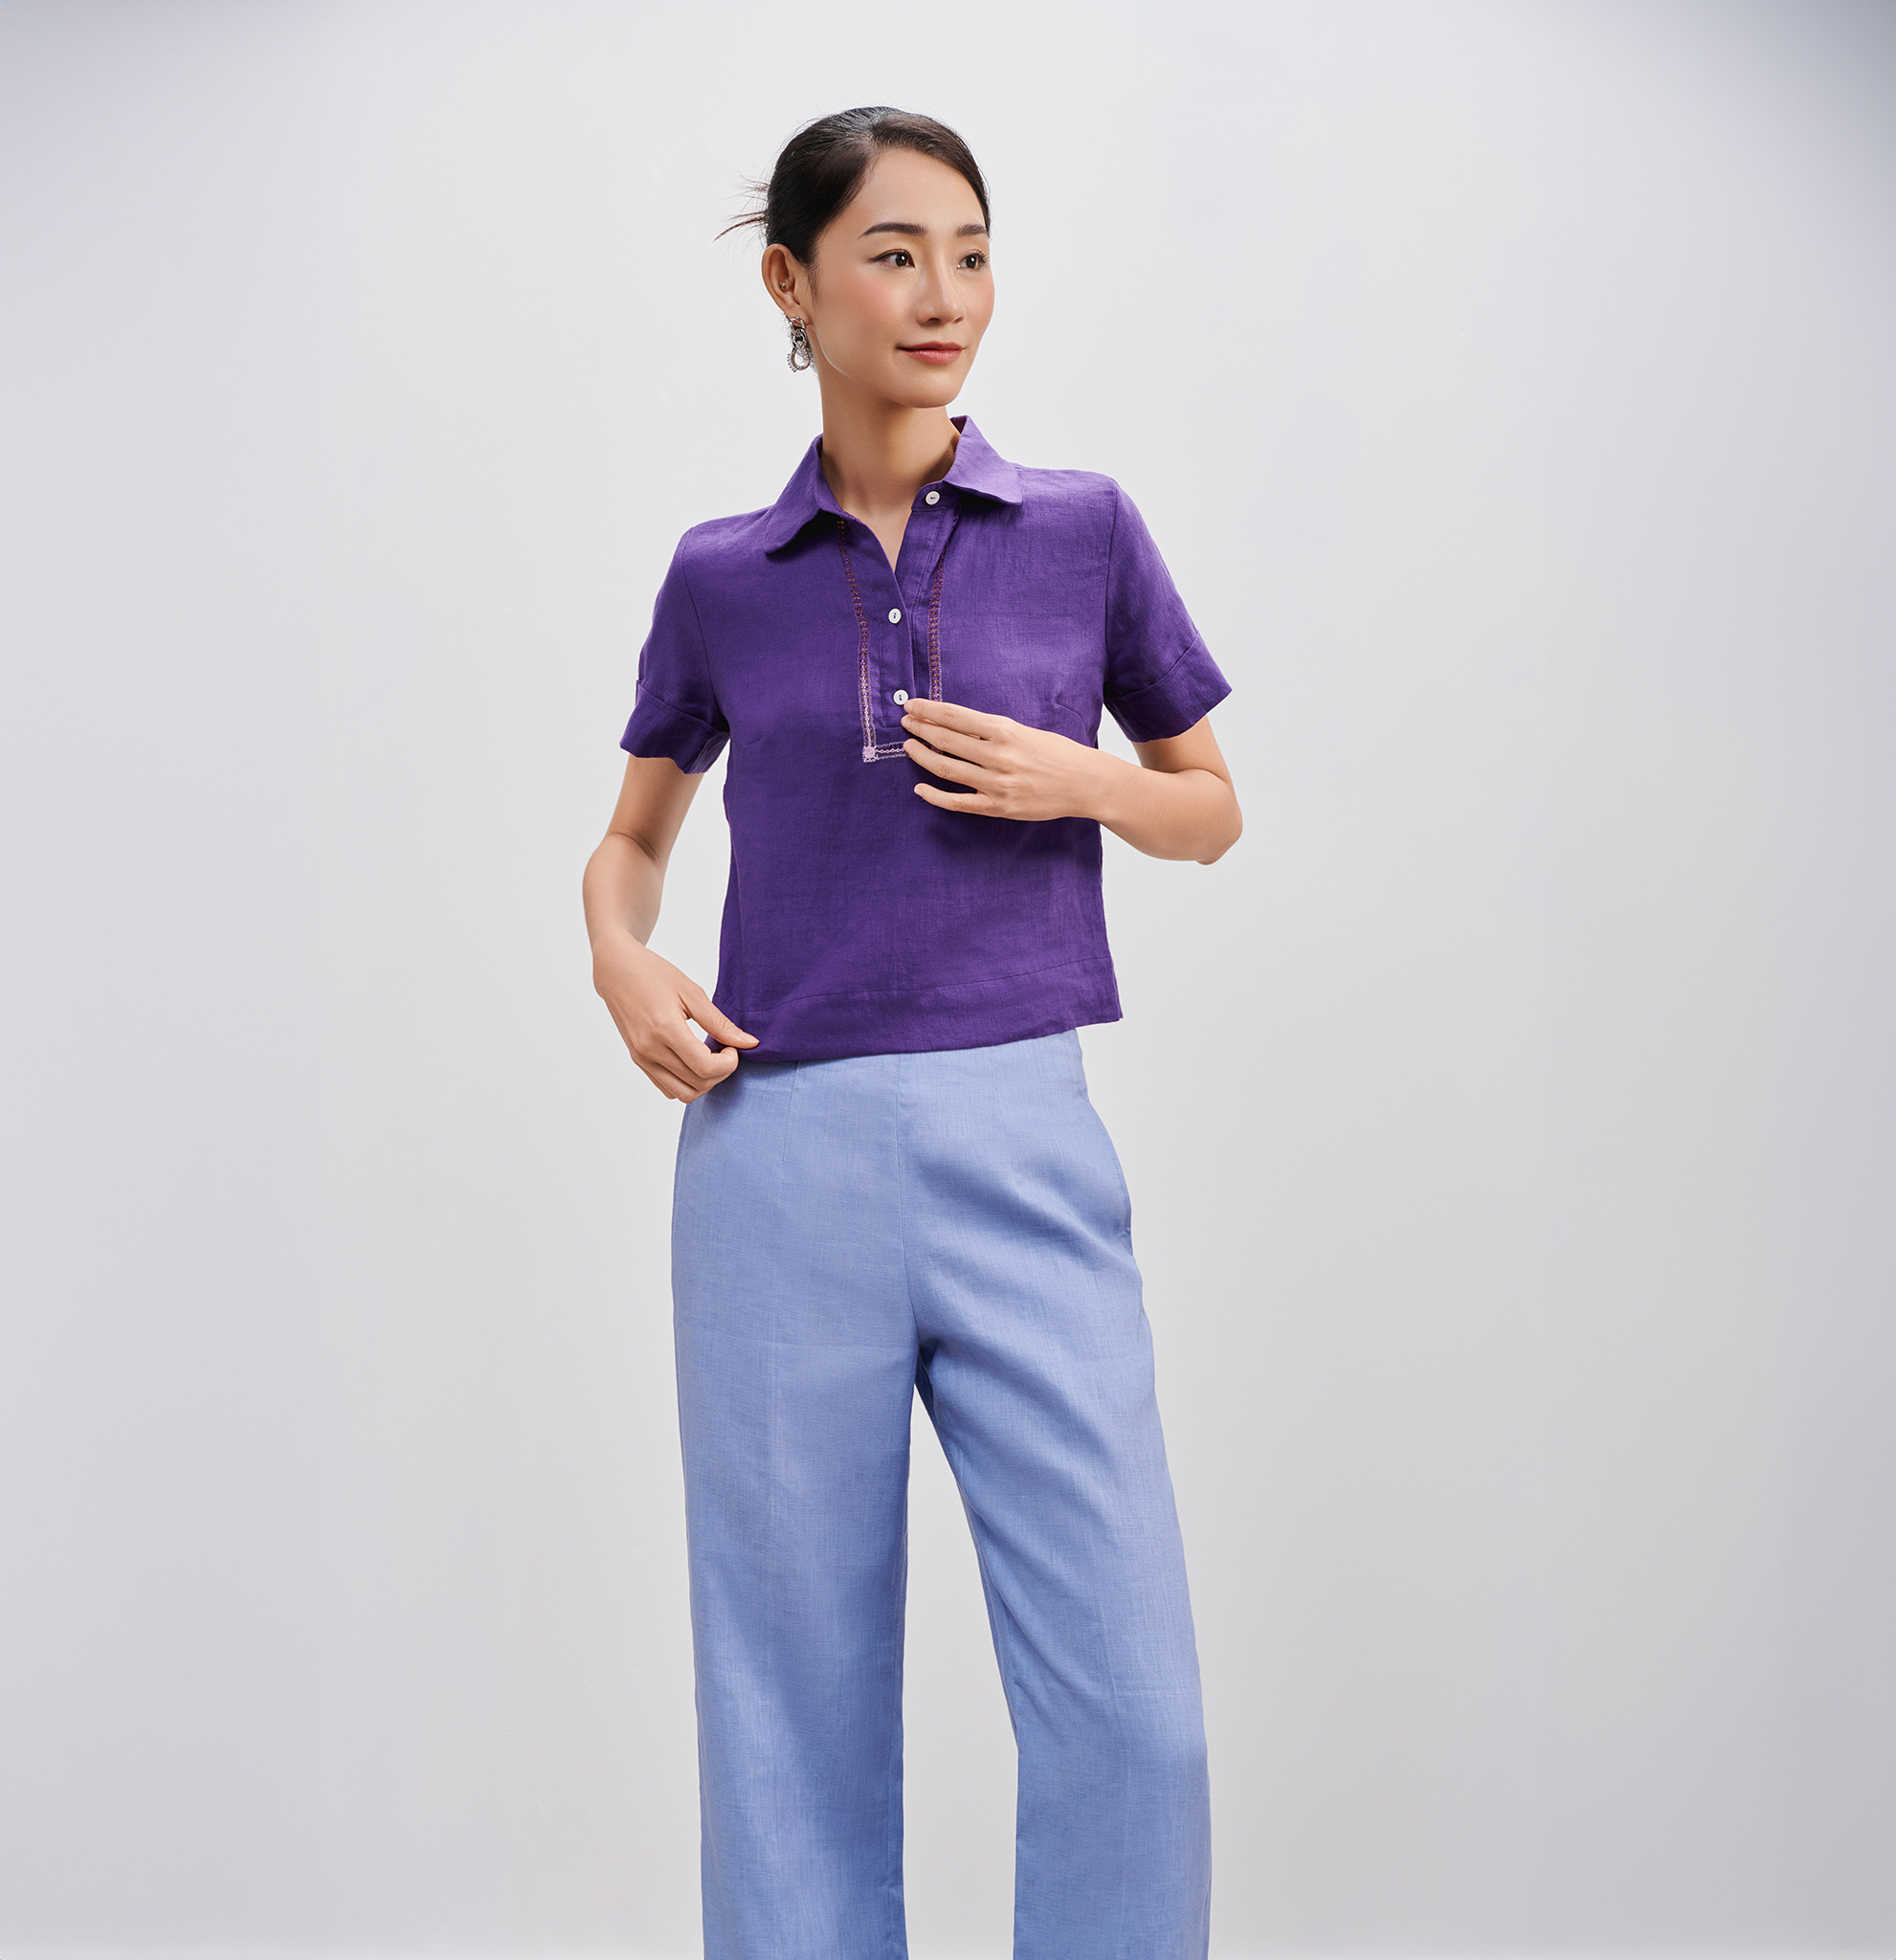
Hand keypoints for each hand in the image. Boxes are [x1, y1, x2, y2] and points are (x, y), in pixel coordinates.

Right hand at [592, 930, 757, 1101]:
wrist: (617, 971)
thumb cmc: (654, 974)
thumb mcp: (692, 993)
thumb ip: (720, 1023)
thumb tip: (749, 1043)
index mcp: (665, 1030)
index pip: (705, 1068)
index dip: (728, 1064)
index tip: (733, 1047)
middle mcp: (650, 1050)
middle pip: (697, 1084)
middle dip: (721, 1073)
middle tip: (725, 1050)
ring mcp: (641, 1058)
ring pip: (682, 1094)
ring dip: (704, 1083)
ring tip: (710, 1057)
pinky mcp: (638, 1060)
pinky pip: (667, 1088)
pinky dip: (686, 1082)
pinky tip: (693, 1060)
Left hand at [901, 697, 1113, 820]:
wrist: (1085, 783)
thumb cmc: (1057, 753)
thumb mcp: (1025, 731)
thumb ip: (993, 731)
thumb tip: (956, 727)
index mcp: (1005, 730)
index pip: (956, 716)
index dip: (929, 710)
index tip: (913, 706)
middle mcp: (998, 755)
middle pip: (946, 739)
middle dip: (921, 729)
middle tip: (905, 723)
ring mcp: (997, 783)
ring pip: (946, 768)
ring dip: (922, 755)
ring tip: (908, 747)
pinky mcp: (999, 807)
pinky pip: (958, 802)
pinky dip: (935, 795)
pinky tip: (920, 788)